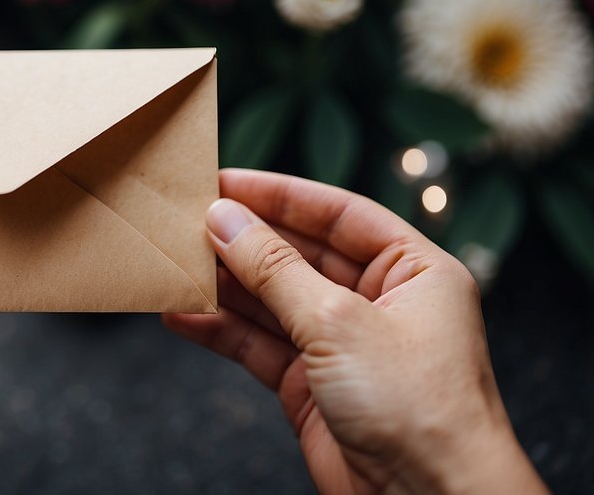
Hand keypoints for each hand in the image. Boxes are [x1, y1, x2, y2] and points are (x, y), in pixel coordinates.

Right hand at [164, 170, 545, 494]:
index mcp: (413, 270)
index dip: (280, 195)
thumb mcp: (338, 322)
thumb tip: (225, 220)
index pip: (339, 213)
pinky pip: (259, 345)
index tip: (224, 183)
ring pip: (273, 300)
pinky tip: (182, 315)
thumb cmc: (420, 411)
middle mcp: (380, 302)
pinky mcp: (314, 387)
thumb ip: (274, 269)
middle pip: (300, 254)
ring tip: (174, 265)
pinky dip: (220, 331)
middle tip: (187, 221)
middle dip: (245, 240)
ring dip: (224, 285)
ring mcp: (345, 346)